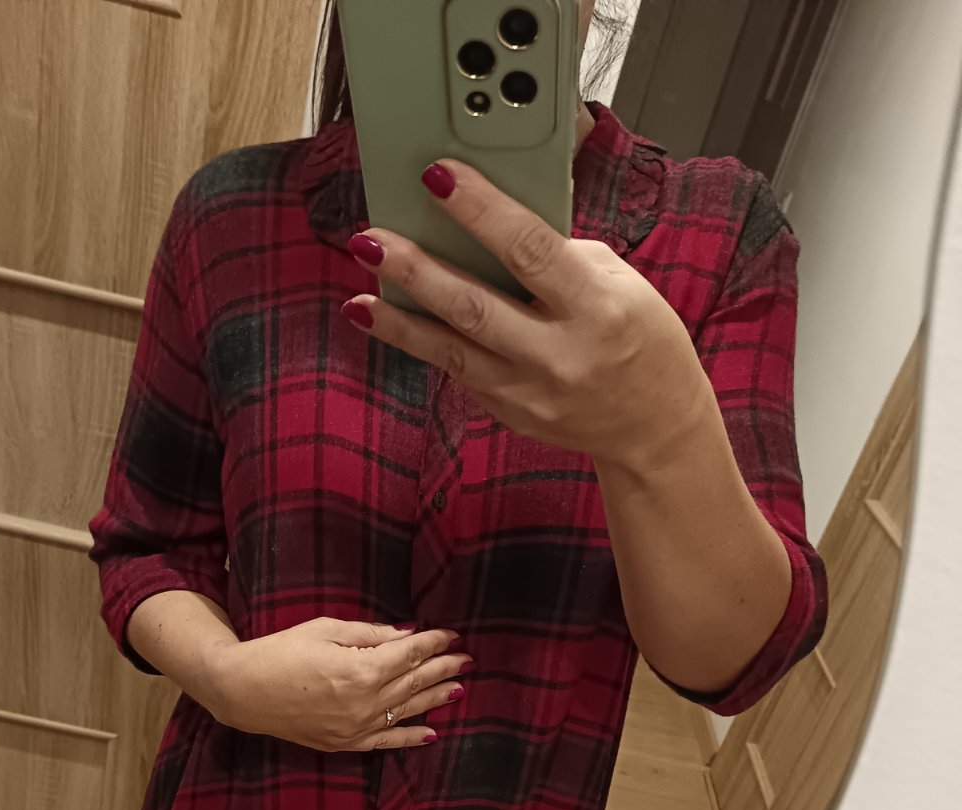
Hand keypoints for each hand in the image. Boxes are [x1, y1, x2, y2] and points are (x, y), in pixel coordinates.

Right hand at [209, 618, 471, 751]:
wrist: (241, 691)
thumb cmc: (279, 652)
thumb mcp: (325, 629)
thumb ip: (370, 634)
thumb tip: (407, 635)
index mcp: (360, 669)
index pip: (410, 654)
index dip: (434, 643)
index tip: (451, 635)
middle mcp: (364, 702)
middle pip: (414, 682)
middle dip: (442, 668)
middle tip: (465, 659)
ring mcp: (355, 727)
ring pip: (407, 712)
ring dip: (434, 698)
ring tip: (458, 688)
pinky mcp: (344, 743)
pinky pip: (386, 742)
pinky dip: (411, 737)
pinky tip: (432, 732)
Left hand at [342, 160, 710, 470]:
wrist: (653, 426)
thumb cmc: (641, 340)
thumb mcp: (620, 284)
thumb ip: (560, 256)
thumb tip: (493, 228)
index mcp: (596, 308)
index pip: (529, 250)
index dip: (479, 210)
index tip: (438, 177)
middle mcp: (559, 354)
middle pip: (475, 306)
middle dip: (418, 270)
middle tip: (372, 239)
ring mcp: (530, 392)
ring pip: (451, 351)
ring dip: (399, 321)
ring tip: (360, 295)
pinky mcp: (510, 414)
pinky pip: (459, 373)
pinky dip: (422, 345)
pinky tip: (390, 321)